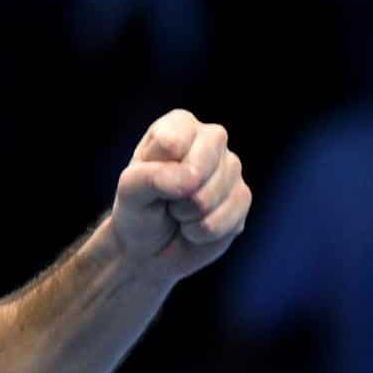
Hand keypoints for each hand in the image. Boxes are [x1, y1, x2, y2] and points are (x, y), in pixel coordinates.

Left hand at [108, 109, 250, 283]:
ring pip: (209, 198)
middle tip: (165, 200)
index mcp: (179, 125)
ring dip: (186, 216)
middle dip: (175, 195)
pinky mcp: (243, 197)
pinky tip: (195, 226)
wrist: (151, 246)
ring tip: (178, 212)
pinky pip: (225, 219)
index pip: (170, 143)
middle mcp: (211, 139)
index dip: (155, 170)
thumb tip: (190, 178)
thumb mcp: (130, 190)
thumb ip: (151, 177)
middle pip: (197, 169)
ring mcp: (232, 168)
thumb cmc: (138, 209)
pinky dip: (201, 232)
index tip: (146, 178)